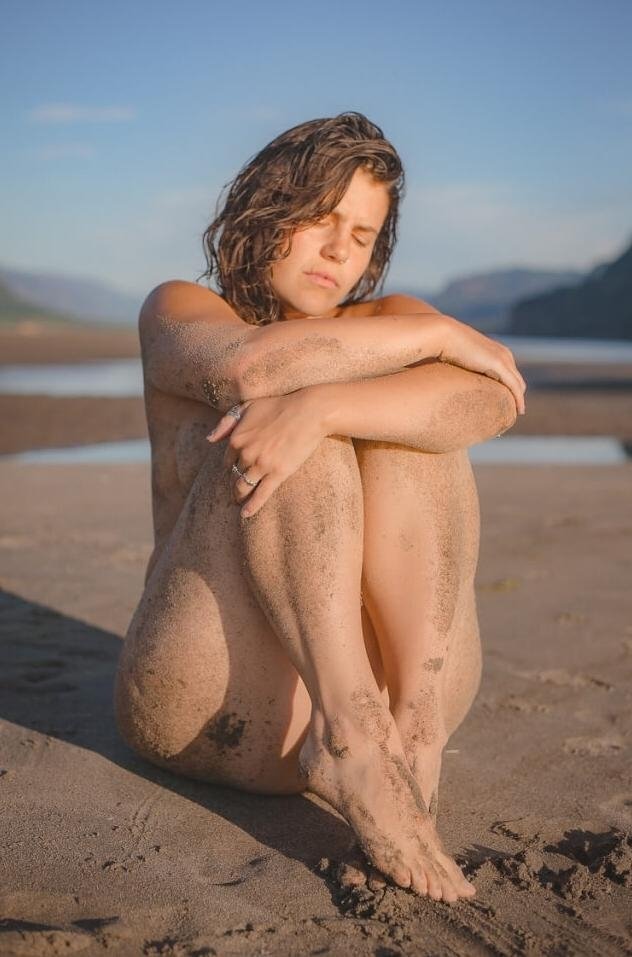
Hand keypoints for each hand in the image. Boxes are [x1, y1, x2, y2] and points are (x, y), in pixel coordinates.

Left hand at [206, 391, 325, 517]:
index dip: (230, 467)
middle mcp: (245, 453)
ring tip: (238, 502)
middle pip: (234, 475)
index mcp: (236, 438)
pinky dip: (252, 506)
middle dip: (233, 483)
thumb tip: (209, 440)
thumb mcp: (247, 407)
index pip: (227, 460)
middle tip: (234, 492)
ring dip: (239, 495)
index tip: (234, 472)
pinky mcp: (277, 473)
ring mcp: (261, 465)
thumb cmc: (279, 406)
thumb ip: (226, 423)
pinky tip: (245, 514)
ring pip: (243, 486)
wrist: (308, 412)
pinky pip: (261, 494)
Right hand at [438, 315, 526, 413]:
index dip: (511, 389)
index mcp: (497, 351)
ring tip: (516, 415)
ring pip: (518, 384)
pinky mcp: (499, 364)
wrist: (443, 335)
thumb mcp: (461, 360)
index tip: (508, 404)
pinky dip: (518, 399)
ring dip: (519, 400)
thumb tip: (456, 380)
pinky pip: (514, 386)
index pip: (510, 374)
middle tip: (513, 413)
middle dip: (517, 396)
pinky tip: (519, 411)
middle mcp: (504, 353)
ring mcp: (503, 358)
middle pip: (517, 380)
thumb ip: (466, 368)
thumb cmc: (445, 347)